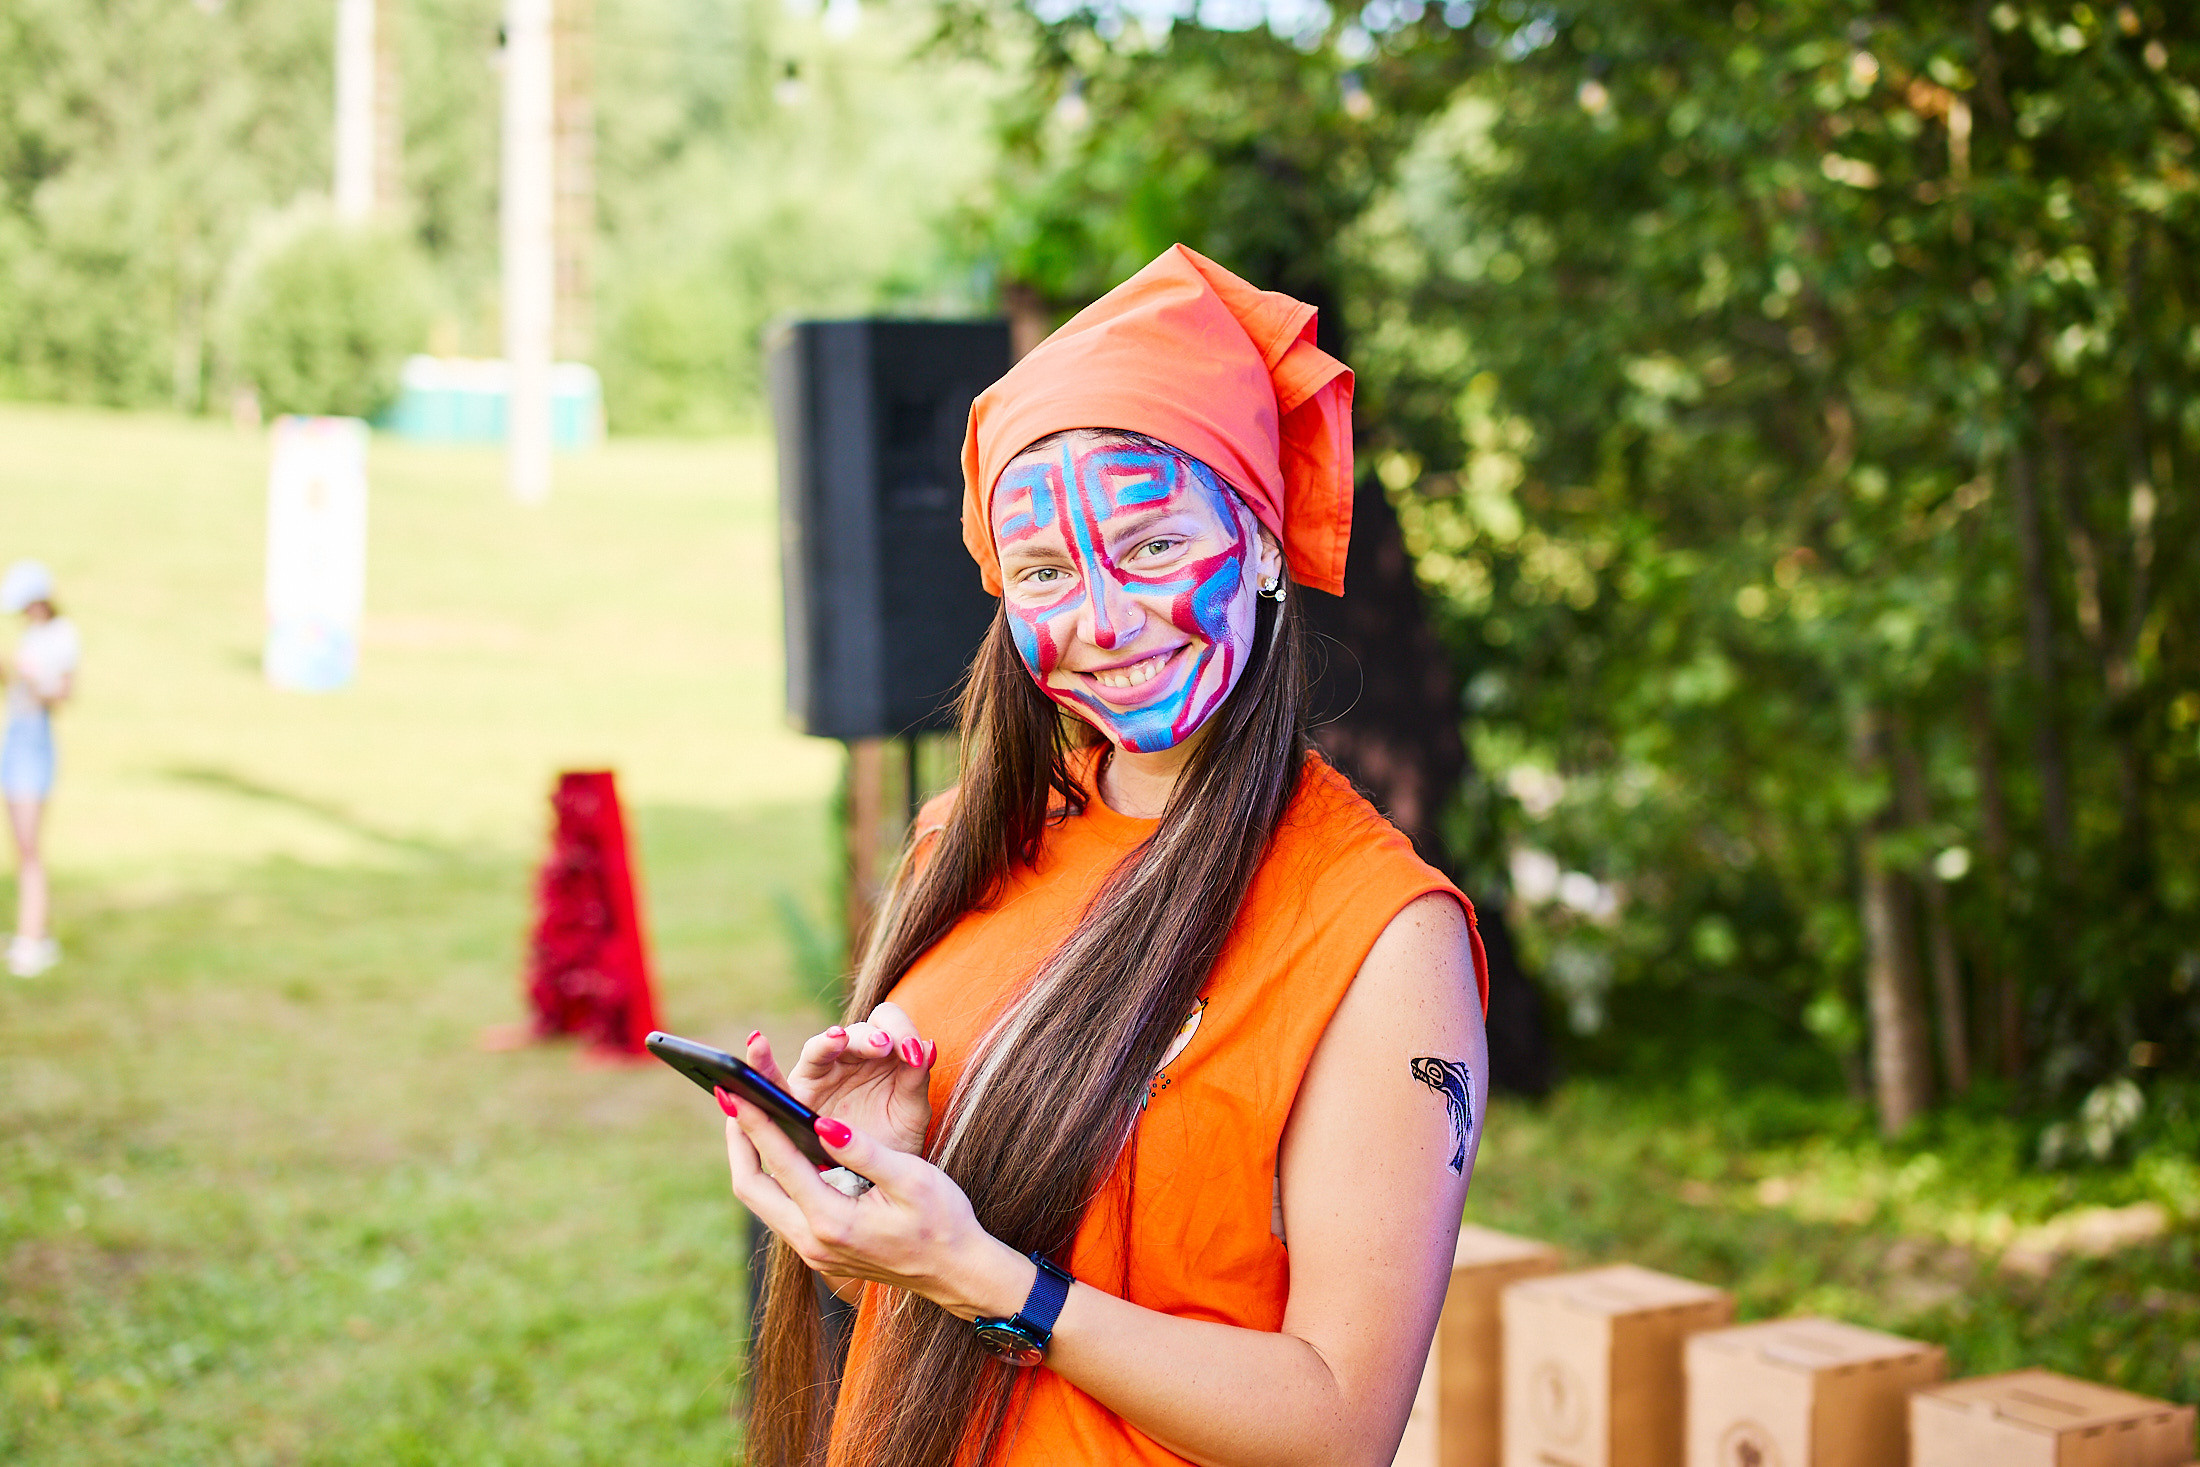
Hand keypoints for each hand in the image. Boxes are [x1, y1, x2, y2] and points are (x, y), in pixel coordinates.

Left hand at [722, 1093, 1030, 1321]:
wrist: (957, 1274)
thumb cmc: (943, 1222)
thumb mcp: (911, 1179)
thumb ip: (863, 1152)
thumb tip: (821, 1124)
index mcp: (834, 1222)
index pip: (781, 1163)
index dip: (756, 1122)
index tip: (735, 1089)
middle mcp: (813, 1242)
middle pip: (751, 1188)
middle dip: (738, 1140)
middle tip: (730, 1097)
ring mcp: (813, 1250)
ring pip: (761, 1202)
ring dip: (750, 1159)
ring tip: (746, 1117)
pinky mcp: (819, 1249)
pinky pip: (779, 1209)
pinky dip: (770, 1175)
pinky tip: (778, 1150)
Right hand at [738, 1003, 934, 1156]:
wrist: (875, 1183)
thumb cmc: (894, 1142)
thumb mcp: (912, 1112)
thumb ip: (917, 1080)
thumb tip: (926, 1047)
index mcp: (881, 1054)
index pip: (887, 1022)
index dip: (901, 1029)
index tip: (914, 1050)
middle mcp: (849, 1057)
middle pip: (855, 1033)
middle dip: (869, 1037)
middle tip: (884, 1047)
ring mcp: (820, 1074)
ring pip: (820, 1048)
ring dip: (829, 1043)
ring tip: (839, 1040)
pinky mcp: (793, 1096)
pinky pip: (772, 1077)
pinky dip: (761, 1061)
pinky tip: (756, 1042)